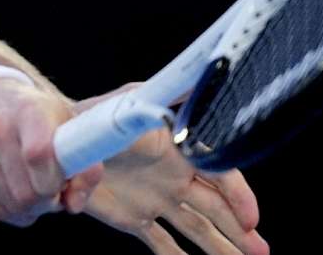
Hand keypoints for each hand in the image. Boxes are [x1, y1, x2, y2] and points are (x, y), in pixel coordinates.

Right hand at [0, 78, 104, 226]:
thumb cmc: (38, 116)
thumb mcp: (68, 125)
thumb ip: (85, 165)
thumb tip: (74, 205)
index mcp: (28, 110)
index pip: (39, 156)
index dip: (56, 180)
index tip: (64, 180)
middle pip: (26, 193)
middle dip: (48, 201)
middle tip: (54, 190)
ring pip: (13, 207)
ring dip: (33, 209)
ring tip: (36, 188)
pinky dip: (15, 211)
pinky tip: (19, 192)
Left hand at [75, 88, 269, 254]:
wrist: (61, 137)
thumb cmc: (97, 115)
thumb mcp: (131, 104)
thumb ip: (163, 100)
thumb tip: (196, 84)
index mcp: (179, 148)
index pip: (219, 174)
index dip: (238, 196)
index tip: (250, 219)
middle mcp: (174, 174)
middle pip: (215, 206)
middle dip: (240, 230)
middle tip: (261, 253)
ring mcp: (156, 197)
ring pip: (196, 228)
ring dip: (220, 247)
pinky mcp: (134, 216)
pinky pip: (161, 243)